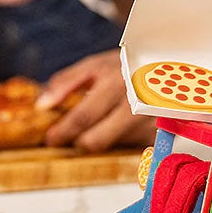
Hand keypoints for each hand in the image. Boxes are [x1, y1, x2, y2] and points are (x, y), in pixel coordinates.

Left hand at [38, 50, 154, 151]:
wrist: (170, 65)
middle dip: (78, 141)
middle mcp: (136, 103)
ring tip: (105, 119)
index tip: (50, 139)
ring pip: (112, 145)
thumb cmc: (126, 65)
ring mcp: (151, 121)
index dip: (63, 131)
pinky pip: (130, 147)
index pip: (83, 117)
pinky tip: (123, 124)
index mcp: (116, 82)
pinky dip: (121, 139)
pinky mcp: (161, 135)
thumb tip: (42, 105)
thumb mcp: (94, 65)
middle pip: (97, 139)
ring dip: (102, 137)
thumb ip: (65, 83)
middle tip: (70, 138)